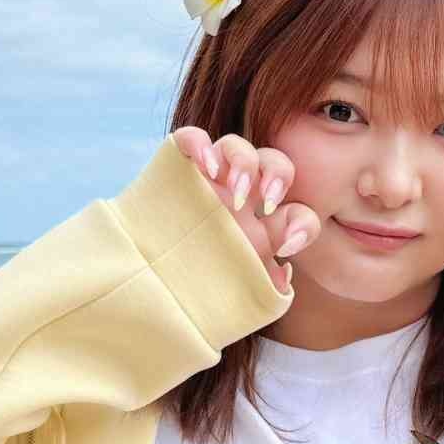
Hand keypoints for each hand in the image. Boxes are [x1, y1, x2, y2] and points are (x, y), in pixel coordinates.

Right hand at [172, 127, 321, 293]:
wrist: (140, 297)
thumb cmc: (190, 304)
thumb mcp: (233, 303)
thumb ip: (262, 290)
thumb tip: (282, 277)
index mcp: (259, 232)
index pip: (297, 214)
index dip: (303, 225)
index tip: (288, 245)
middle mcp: (237, 202)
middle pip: (274, 166)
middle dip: (278, 175)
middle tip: (268, 198)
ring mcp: (206, 183)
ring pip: (237, 147)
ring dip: (243, 161)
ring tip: (233, 189)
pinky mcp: (174, 170)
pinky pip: (190, 139)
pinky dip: (200, 144)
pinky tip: (204, 167)